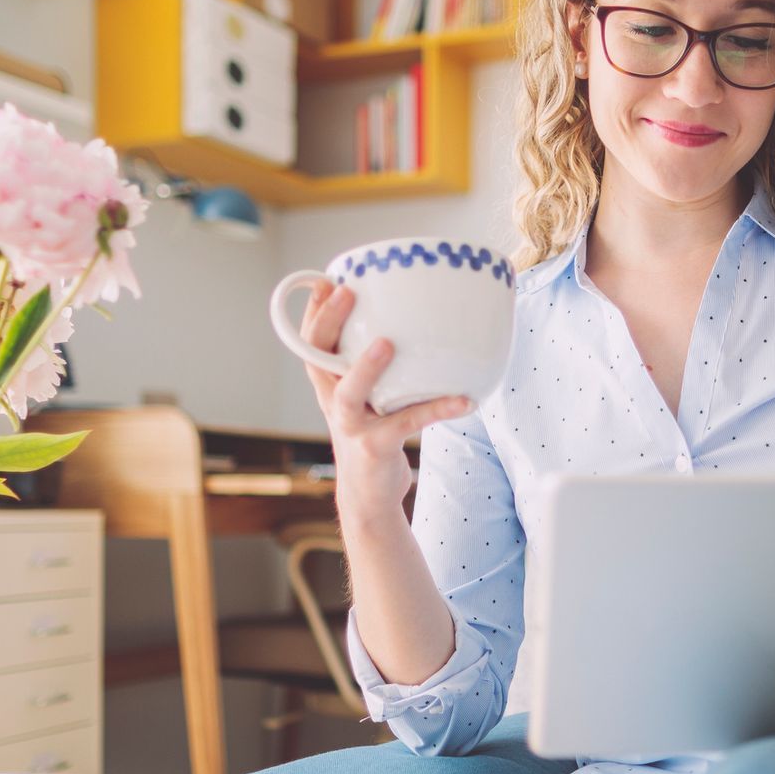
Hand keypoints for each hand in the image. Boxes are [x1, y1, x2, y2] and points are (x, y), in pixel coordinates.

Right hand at [297, 279, 472, 517]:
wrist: (368, 494)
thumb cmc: (373, 431)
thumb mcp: (365, 395)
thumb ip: (375, 362)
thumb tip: (415, 317)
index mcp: (328, 384)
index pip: (310, 342)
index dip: (314, 311)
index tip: (326, 279)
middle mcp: (332, 401)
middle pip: (317, 358)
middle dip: (328, 323)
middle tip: (346, 292)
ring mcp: (351, 424)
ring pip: (348, 393)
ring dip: (365, 368)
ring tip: (386, 344)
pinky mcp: (376, 446)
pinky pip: (406, 422)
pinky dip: (436, 409)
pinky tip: (464, 400)